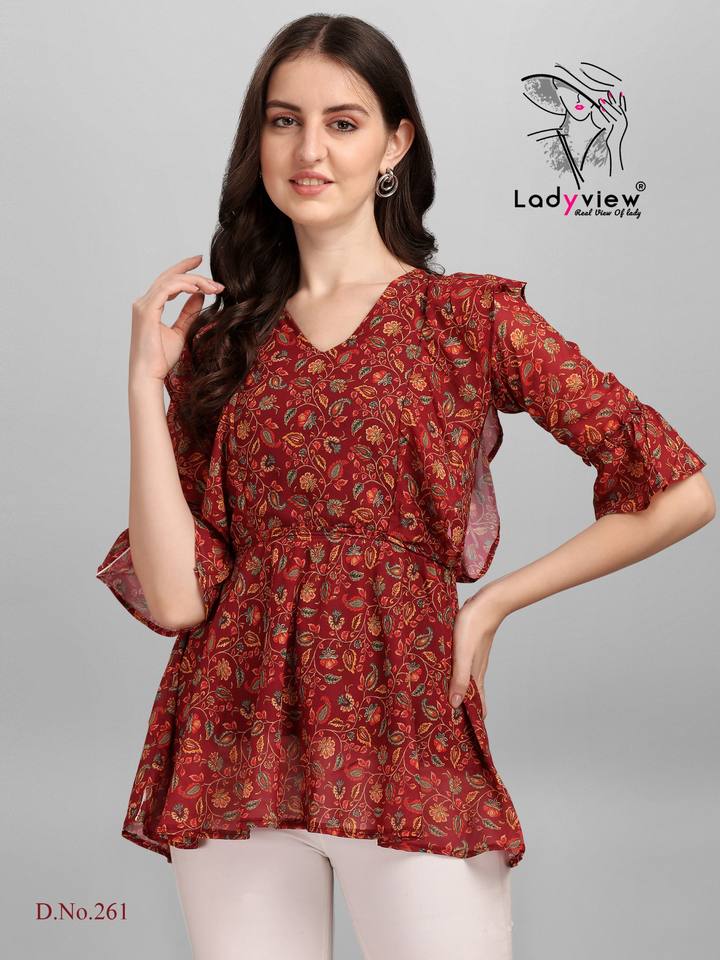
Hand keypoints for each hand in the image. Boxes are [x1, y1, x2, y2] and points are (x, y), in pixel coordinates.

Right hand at [129, 254, 224, 382]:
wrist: (149, 374)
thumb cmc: (161, 358)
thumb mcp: (181, 331)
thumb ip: (188, 313)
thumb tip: (199, 296)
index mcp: (150, 306)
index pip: (168, 280)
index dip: (184, 269)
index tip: (201, 262)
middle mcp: (144, 302)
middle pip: (170, 277)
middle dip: (194, 273)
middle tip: (215, 280)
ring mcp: (143, 305)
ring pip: (170, 280)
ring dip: (194, 281)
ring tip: (213, 288)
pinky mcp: (146, 311)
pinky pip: (166, 289)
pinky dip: (183, 286)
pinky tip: (199, 289)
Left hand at [448, 584, 506, 718]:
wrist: (487, 603)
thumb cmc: (473, 626)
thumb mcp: (461, 653)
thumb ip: (458, 677)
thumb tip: (455, 704)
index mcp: (475, 676)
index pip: (476, 705)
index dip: (473, 720)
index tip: (466, 735)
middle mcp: (476, 670)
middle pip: (471, 696)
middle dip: (464, 710)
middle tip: (452, 724)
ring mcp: (474, 659)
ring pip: (467, 683)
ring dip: (459, 693)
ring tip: (448, 703)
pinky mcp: (470, 648)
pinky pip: (463, 669)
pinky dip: (457, 678)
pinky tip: (449, 674)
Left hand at [591, 89, 627, 144]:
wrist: (614, 147)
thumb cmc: (612, 138)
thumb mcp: (612, 129)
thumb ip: (611, 123)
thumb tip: (607, 120)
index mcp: (624, 120)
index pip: (623, 108)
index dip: (622, 100)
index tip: (621, 93)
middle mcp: (623, 121)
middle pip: (617, 108)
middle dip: (613, 100)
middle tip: (609, 93)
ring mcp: (620, 124)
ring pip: (612, 112)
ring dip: (607, 106)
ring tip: (601, 100)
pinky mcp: (615, 128)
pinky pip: (610, 118)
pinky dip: (605, 114)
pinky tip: (601, 109)